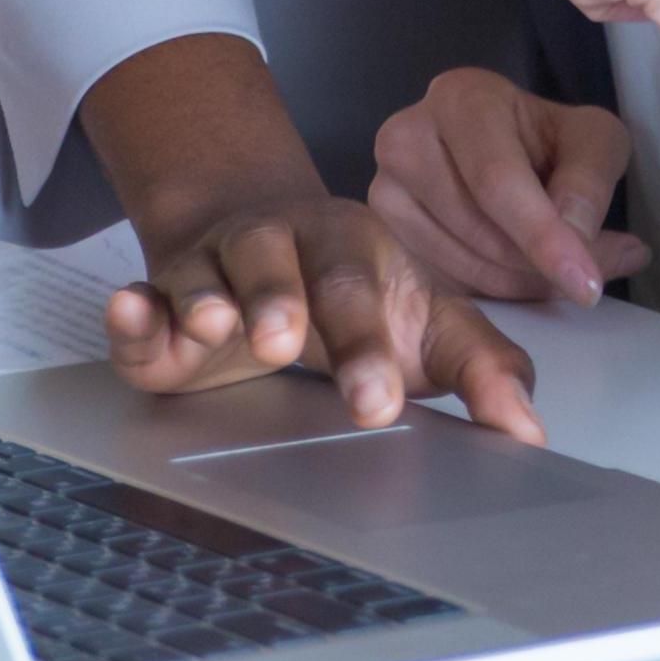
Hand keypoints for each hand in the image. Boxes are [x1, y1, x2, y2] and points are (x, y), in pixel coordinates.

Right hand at [73, 29, 545, 444]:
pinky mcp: (160, 302)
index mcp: (353, 250)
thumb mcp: (429, 322)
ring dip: (208, 298)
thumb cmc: (357, 291)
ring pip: (207, 276)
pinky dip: (131, 312)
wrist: (261, 228)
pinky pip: (140, 305)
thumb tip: (530, 432)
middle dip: (284, 305)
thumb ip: (483, 370)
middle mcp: (280, 250)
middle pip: (282, 271)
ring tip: (215, 324)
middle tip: (287, 343)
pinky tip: (129, 313)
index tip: (379, 406)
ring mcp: (214, 271)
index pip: (362, 291)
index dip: (369, 347)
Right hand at [368, 68, 648, 307]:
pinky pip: (442, 281)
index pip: (497, 180)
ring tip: (560, 269)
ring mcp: (384, 188)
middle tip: (587, 277)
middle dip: (537, 265)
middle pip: (477, 230)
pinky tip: (520, 272)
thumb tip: (575, 236)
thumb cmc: (549, 139)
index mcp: (460, 98)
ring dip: (520, 283)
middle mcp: (405, 137)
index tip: (585, 284)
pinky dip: (492, 290)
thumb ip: (590, 180)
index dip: (543, 236)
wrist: (509, 147)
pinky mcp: (382, 232)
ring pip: (460, 264)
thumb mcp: (593, 139)